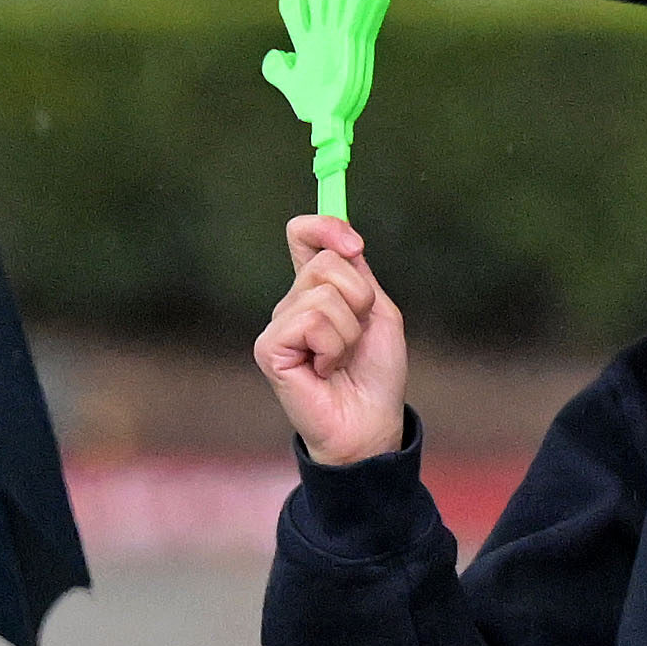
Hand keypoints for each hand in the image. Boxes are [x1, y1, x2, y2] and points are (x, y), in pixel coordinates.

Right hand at [257, 214, 406, 464]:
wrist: (369, 418)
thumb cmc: (375, 370)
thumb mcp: (378, 312)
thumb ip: (358, 274)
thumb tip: (345, 238)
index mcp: (316, 289)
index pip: (303, 236)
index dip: (324, 227)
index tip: (355, 244)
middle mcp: (291, 302)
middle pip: (326, 263)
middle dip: (360, 298)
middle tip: (357, 335)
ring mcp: (278, 325)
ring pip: (323, 295)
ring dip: (349, 330)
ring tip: (341, 357)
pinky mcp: (269, 348)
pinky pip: (312, 322)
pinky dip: (334, 346)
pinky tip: (325, 369)